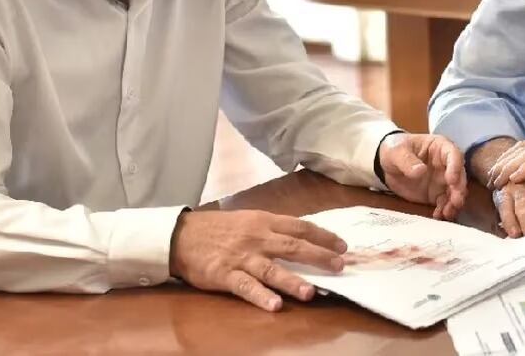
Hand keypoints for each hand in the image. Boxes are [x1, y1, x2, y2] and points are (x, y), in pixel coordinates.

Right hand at [169, 209, 345, 311]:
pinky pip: (245, 286)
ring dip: (292, 281)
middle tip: (339, 266)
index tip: (342, 245)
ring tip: (310, 293)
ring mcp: (241, 257)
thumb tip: (304, 236)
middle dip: (318, 256)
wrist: (182, 235)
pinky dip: (260, 296)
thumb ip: (274, 228)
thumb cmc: (219, 228)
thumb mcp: (249, 219)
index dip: (323, 236)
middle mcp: (257, 238)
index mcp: (264, 221)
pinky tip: (274, 306)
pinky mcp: (225, 274)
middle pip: (293, 246)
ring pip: (271, 269)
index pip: (300, 226)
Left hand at [378, 133, 467, 219]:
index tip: (451, 180)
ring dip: (454, 203)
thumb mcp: (396, 152)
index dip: (455, 167)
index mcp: (439, 147)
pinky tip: (438, 215)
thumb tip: (420, 171)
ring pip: (455, 192)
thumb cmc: (395, 150)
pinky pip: (444, 203)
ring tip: (448, 212)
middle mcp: (445, 164)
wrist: (387, 165)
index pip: (453, 154)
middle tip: (456, 201)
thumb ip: (407, 160)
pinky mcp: (436, 194)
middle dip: (459, 189)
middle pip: (459, 175)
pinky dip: (443, 210)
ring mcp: (442, 180)